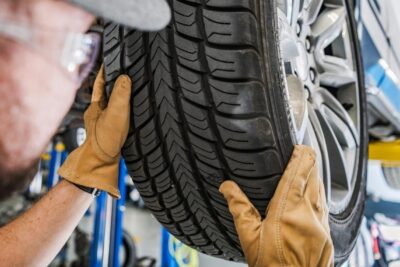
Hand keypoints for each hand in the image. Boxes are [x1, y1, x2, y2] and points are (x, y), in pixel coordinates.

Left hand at [58, 66, 130, 197]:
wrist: (101, 163)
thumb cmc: (105, 139)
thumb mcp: (115, 113)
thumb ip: (120, 94)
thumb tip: (125, 77)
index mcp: (96, 105)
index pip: (100, 81)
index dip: (105, 70)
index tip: (111, 59)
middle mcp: (97, 112)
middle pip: (106, 91)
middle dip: (114, 81)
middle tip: (123, 70)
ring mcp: (103, 121)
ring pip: (112, 102)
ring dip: (119, 95)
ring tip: (130, 87)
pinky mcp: (110, 130)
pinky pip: (118, 113)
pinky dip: (123, 108)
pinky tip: (131, 111)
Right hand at [220, 145, 332, 266]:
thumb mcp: (249, 237)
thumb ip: (239, 208)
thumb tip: (227, 188)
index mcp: (287, 211)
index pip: (299, 173)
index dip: (301, 156)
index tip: (299, 146)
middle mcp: (309, 214)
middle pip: (314, 177)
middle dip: (310, 161)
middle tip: (304, 151)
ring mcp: (321, 224)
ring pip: (321, 190)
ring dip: (316, 176)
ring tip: (309, 167)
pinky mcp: (327, 234)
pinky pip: (325, 205)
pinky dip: (319, 193)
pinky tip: (314, 193)